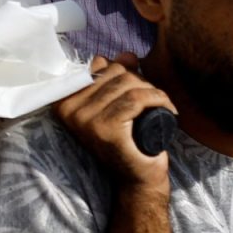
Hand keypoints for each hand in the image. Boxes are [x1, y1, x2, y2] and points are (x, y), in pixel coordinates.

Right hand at [52, 55, 174, 186]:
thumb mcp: (118, 103)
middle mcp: (69, 110)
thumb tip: (127, 54)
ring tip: (160, 107)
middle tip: (151, 102)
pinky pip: (136, 99)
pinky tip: (168, 109)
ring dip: (152, 91)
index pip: (99, 67)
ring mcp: (86, 121)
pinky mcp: (106, 129)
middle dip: (140, 81)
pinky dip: (158, 99)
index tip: (136, 88)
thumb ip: (117, 77)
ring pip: (128, 84)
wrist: (137, 178)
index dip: (122, 72)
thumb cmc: (128, 141)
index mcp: (64, 102)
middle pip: (115, 72)